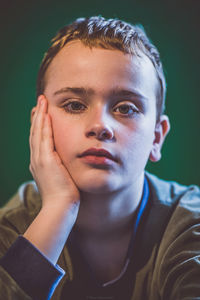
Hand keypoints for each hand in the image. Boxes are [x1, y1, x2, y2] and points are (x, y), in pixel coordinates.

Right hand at [29, 95, 79, 210]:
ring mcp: (39, 159)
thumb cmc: (64, 195)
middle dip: (37, 116)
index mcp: (39, 163)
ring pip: (38, 132)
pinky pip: (44, 138)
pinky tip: (46, 115)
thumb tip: (64, 163)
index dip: (39, 125)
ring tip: (42, 102)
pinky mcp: (45, 160)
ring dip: (40, 116)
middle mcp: (36, 159)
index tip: (42, 114)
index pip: (39, 139)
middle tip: (40, 102)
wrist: (60, 207)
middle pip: (35, 132)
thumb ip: (60, 168)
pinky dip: (44, 126)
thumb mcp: (60, 179)